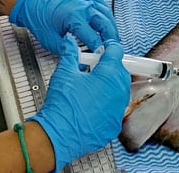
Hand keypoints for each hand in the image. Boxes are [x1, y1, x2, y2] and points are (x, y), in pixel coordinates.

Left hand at [9, 0, 118, 54]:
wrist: (34, 5)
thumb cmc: (40, 20)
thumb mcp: (51, 41)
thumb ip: (68, 52)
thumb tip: (79, 61)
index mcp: (74, 17)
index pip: (93, 37)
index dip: (99, 49)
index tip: (101, 57)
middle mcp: (82, 7)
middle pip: (105, 24)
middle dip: (111, 38)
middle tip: (112, 49)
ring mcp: (85, 1)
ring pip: (106, 14)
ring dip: (111, 27)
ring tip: (112, 39)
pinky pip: (102, 6)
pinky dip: (107, 15)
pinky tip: (108, 23)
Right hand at [29, 36, 129, 171]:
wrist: (59, 135)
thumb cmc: (62, 106)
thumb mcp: (64, 72)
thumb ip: (70, 53)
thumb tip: (70, 42)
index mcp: (109, 74)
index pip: (116, 51)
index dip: (107, 47)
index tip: (102, 49)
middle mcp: (119, 91)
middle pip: (119, 71)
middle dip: (107, 68)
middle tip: (92, 69)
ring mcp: (119, 109)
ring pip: (119, 91)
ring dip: (108, 87)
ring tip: (89, 88)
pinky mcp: (115, 124)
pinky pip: (114, 109)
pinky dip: (106, 106)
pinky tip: (91, 106)